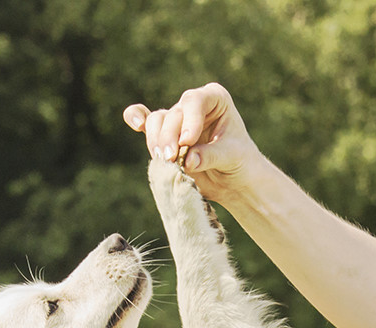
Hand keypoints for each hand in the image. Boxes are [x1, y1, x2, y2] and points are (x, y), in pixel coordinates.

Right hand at [123, 83, 267, 202]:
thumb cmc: (240, 162)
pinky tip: (135, 124)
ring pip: (157, 121)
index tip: (188, 142)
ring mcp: (177, 118)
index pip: (195, 101)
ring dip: (156, 141)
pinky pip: (146, 121)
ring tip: (165, 161)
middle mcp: (194, 104)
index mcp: (215, 99)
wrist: (233, 179)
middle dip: (169, 137)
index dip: (189, 120)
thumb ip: (210, 156)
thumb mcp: (232, 157)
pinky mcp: (165, 135)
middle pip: (173, 114)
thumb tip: (188, 160)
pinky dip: (136, 118)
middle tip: (171, 158)